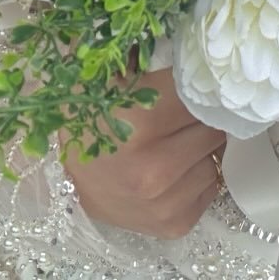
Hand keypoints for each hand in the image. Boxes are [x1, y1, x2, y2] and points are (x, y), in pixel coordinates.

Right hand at [62, 68, 225, 239]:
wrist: (63, 175)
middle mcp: (153, 169)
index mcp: (140, 120)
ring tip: (173, 142)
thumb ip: (159, 58)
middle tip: (179, 113)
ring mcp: (163, 203)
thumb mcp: (117, 75)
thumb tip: (200, 54)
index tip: (190, 81)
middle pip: (213, 128)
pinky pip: (210, 188)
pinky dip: (197, 175)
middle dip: (200, 117)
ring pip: (215, 159)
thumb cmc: (91, 117)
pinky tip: (173, 169)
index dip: (196, 84)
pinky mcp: (172, 225)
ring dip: (200, 148)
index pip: (200, 94)